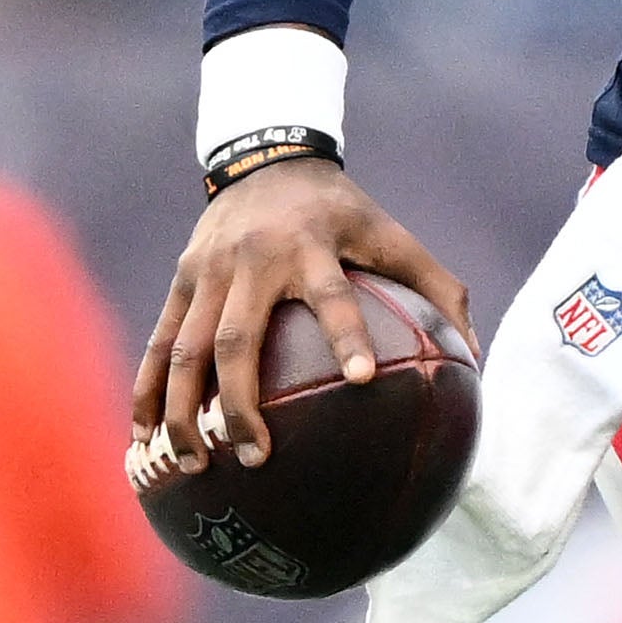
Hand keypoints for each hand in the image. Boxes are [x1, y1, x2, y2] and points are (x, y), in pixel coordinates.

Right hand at [132, 156, 473, 473]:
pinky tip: (144, 439)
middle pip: (237, 340)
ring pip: (185, 350)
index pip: (331, 294)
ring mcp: (208, 273)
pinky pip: (157, 345)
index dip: (346, 334)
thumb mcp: (392, 233)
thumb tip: (477, 358)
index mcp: (312, 246)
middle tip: (258, 456)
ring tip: (194, 465)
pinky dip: (147, 393)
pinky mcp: (180, 282)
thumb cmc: (342, 211)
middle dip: (242, 402)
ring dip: (184, 411)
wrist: (265, 158)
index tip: (362, 379)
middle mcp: (252, 262)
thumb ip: (439, 290)